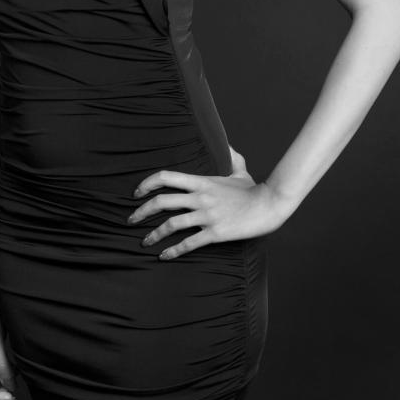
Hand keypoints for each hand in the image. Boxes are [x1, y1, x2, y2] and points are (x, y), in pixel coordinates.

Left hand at [128, 144, 289, 259]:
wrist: (269, 206)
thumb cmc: (254, 189)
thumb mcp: (239, 169)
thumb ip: (229, 156)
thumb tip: (224, 143)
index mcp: (202, 181)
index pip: (166, 177)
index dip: (147, 183)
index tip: (136, 192)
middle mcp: (200, 197)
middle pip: (162, 201)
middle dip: (142, 211)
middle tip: (130, 219)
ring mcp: (207, 216)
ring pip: (171, 224)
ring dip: (153, 234)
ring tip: (144, 242)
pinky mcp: (215, 233)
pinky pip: (189, 243)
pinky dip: (173, 251)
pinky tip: (163, 256)